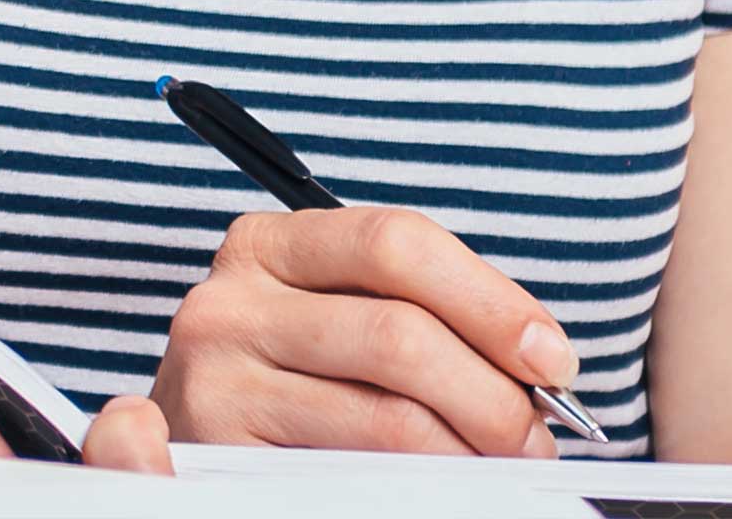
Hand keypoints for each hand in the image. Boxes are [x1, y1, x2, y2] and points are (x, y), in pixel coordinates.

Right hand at [152, 205, 579, 453]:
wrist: (179, 454)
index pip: (398, 242)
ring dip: (469, 449)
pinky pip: (351, 475)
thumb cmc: (286, 378)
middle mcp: (231, 302)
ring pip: (385, 414)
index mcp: (268, 244)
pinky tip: (445, 489)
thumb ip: (416, 315)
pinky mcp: (223, 459)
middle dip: (492, 390)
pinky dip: (418, 487)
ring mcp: (218, 383)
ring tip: (504, 465)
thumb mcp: (331, 317)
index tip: (552, 356)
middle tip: (538, 434)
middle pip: (399, 331)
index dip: (489, 299)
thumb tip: (538, 360)